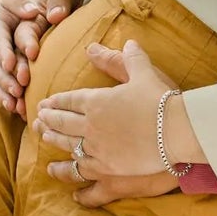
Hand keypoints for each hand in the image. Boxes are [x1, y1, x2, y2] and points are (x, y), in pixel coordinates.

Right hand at [0, 0, 82, 117]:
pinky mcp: (1, 70)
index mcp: (5, 10)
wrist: (60, 22)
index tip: (31, 53)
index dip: (13, 41)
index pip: (3, 25)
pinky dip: (6, 97)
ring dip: (5, 85)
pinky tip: (15, 107)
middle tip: (22, 81)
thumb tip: (55, 16)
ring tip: (18, 96)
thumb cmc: (62, 5)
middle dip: (7, 68)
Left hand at [34, 39, 201, 206]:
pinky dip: (73, 173)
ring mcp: (97, 148)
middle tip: (39, 119)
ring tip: (45, 138)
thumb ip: (130, 58)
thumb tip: (126, 42)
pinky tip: (66, 173)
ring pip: (67, 146)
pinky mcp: (108, 168)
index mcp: (96, 101)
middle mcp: (90, 125)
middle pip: (62, 123)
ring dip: (54, 141)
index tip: (45, 103)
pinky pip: (83, 171)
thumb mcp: (144, 73)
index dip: (56, 101)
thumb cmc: (162, 99)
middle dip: (48, 120)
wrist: (177, 131)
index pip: (69, 100)